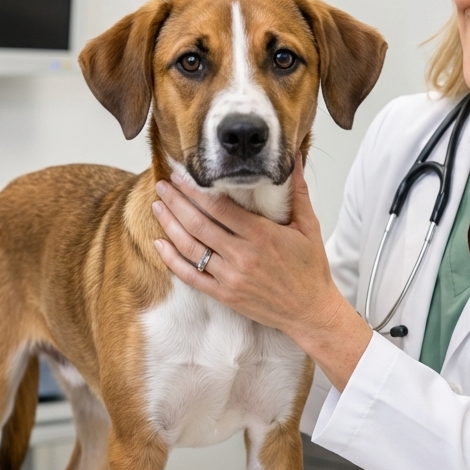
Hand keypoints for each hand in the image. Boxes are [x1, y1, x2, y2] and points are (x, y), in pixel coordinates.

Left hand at [152, 158, 371, 389]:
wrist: (311, 311)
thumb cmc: (311, 269)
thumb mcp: (309, 226)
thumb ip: (298, 192)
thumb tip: (295, 158)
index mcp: (262, 235)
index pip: (219, 207)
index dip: (196, 189)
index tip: (183, 175)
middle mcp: (242, 256)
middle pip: (198, 224)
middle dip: (177, 202)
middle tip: (163, 185)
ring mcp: (231, 277)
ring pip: (191, 247)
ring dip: (170, 225)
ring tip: (158, 206)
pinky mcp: (225, 295)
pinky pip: (191, 276)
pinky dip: (172, 260)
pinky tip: (159, 244)